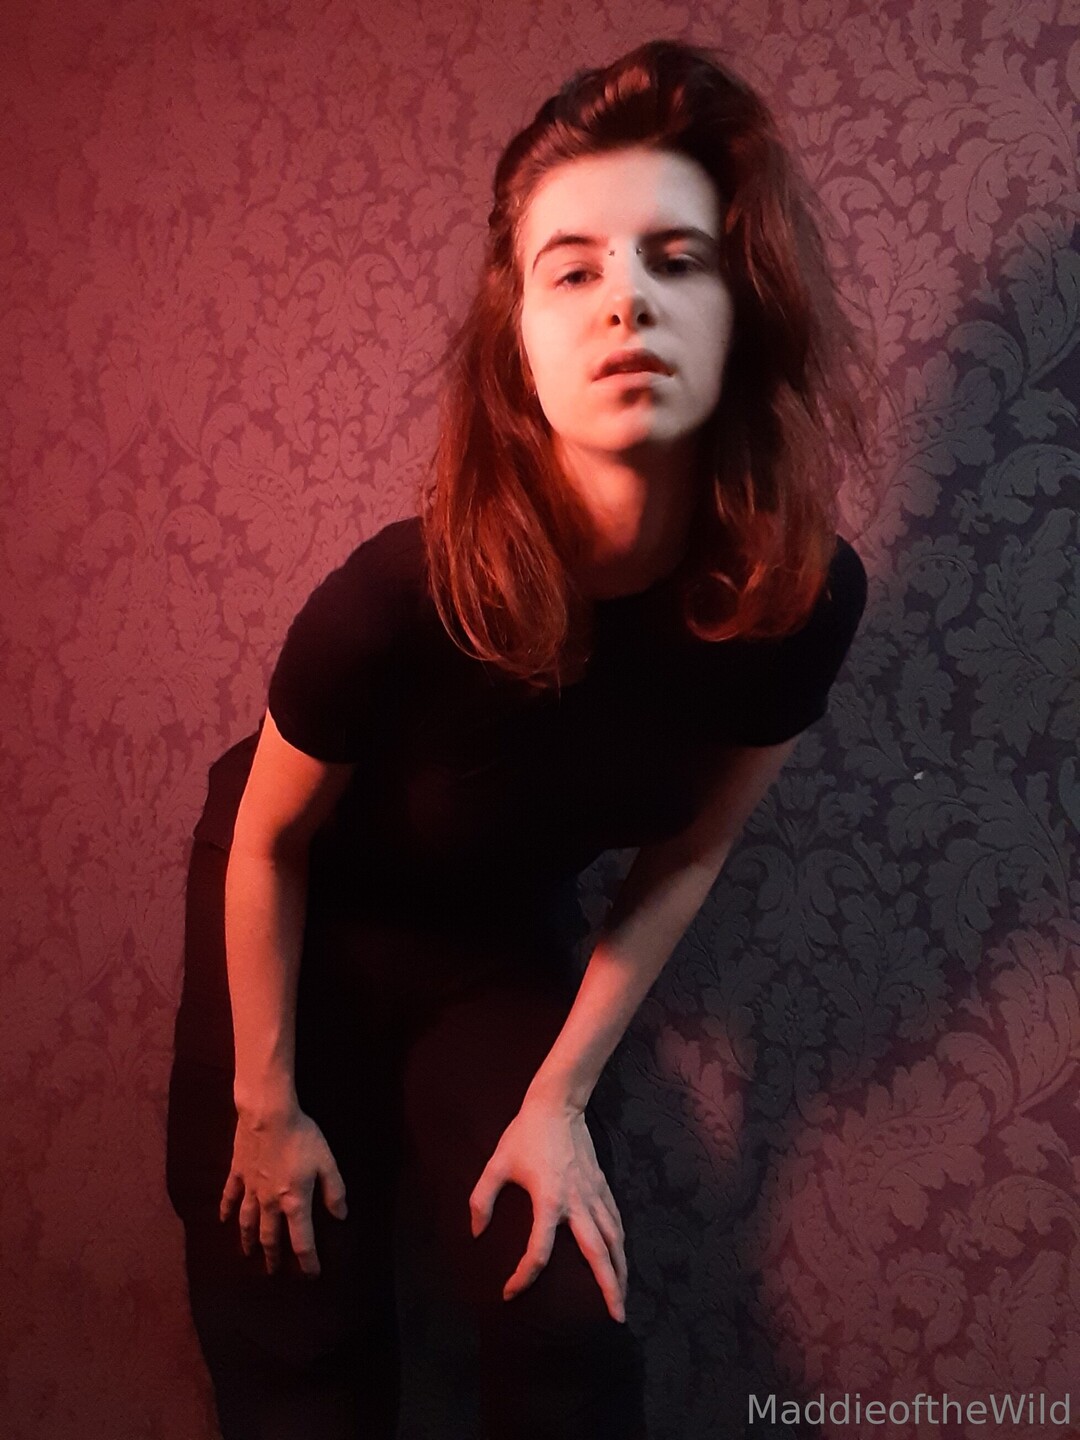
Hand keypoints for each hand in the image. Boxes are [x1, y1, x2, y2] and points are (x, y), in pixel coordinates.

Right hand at [219, 1106, 347, 1277]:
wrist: (268, 1115)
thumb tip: (341, 1216)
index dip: (307, 1261)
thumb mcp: (327, 1162)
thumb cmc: (302, 1137)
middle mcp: (270, 1202)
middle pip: (270, 1236)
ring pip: (248, 1222)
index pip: (301, 1241)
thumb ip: (334, 1191)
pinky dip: (226, 1209)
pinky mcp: (237, 1173)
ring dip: (248, 1240)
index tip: (311, 1275)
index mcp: (294, 1202)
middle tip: (272, 1273)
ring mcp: (250, 1188)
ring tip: (247, 1254)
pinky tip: (223, 1220)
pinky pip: (230, 1196)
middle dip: (273, 1257)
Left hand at [469, 1100, 627, 1322]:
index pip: (538, 1251)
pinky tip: (619, 1255)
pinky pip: (615, 1220)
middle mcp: (577, 1203)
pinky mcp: (602, 1185)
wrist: (557, 1105)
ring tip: (623, 1296)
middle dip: (608, 1287)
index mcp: (548, 1201)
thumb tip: (476, 1232)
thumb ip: (482, 1199)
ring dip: (620, 1269)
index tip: (510, 1292)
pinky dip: (619, 1243)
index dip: (523, 1276)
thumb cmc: (525, 1134)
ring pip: (614, 1240)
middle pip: (597, 1254)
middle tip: (616, 1317)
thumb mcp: (497, 1164)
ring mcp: (594, 1194)